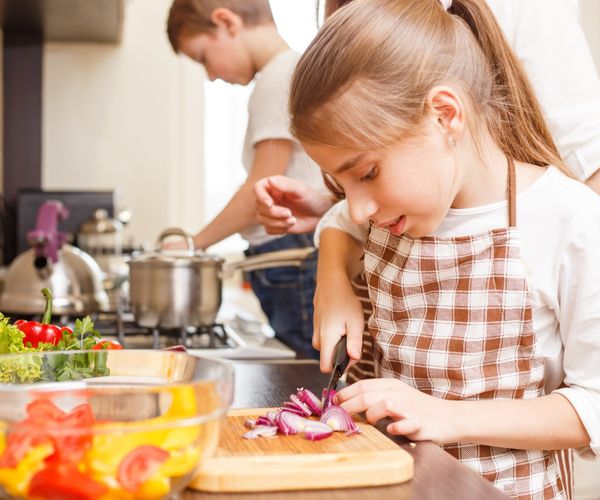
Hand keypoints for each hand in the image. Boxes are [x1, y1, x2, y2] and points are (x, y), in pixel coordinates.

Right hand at [254, 176, 333, 234]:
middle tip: (289, 213)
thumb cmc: (312, 198)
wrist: (321, 215)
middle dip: (274, 212)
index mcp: (274, 186)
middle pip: (259, 206)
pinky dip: (279, 229)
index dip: (260, 196)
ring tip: (293, 220)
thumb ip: (285, 185)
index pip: (258, 188)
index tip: (270, 204)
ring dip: (277, 222)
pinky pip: (268, 229)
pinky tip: (291, 225)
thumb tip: (269, 180)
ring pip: (262, 219)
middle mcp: (270, 198)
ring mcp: (271, 212)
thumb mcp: (301, 190)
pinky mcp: (275, 224)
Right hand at [313, 277, 363, 372]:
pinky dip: (335, 336)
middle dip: (342, 354)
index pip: (325, 368)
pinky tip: (341, 323)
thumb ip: (354, 342)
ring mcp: (315, 332)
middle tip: (353, 337)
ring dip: (339, 344)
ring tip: (348, 328)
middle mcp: (317, 338)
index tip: (351, 356)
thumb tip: (354, 359)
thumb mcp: (356, 322)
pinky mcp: (316, 327)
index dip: (340, 368)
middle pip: (328, 359)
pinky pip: (326, 339)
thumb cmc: (345, 301)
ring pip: (327, 349)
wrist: (331, 283)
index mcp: (326, 339)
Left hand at [335, 378, 451, 443]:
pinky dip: (396, 426)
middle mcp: (398, 393)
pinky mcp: (419, 423)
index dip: (345, 393)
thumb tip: (348, 402)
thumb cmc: (417, 408)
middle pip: (367, 395)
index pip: (362, 385)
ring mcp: (409, 407)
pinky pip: (405, 423)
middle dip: (348, 405)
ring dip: (371, 415)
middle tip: (338, 416)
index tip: (332, 402)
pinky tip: (392, 429)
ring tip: (369, 423)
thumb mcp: (395, 396)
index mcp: (390, 385)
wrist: (448, 417)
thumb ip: (375, 398)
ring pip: (383, 404)